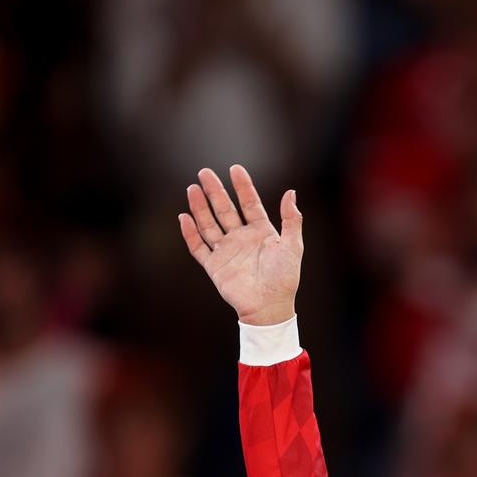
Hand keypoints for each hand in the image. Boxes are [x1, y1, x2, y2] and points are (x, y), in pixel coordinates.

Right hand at [179, 165, 302, 325]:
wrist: (269, 307)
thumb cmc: (284, 278)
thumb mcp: (292, 246)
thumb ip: (291, 220)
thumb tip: (291, 193)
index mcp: (261, 232)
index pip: (249, 203)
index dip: (243, 186)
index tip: (234, 168)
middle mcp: (241, 239)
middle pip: (225, 210)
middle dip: (215, 191)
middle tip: (204, 172)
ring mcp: (226, 251)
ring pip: (209, 225)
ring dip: (200, 208)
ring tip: (192, 189)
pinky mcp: (214, 266)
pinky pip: (198, 248)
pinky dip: (190, 234)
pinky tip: (184, 218)